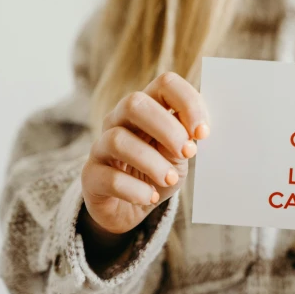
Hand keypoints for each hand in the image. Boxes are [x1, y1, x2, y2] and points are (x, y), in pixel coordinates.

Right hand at [81, 72, 208, 243]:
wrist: (132, 209)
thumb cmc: (159, 173)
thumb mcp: (178, 154)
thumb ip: (186, 138)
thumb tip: (200, 130)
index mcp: (147, 107)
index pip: (165, 84)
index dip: (188, 103)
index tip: (203, 132)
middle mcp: (119, 120)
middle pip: (134, 103)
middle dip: (167, 128)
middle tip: (188, 152)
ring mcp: (100, 146)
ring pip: (118, 140)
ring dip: (152, 162)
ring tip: (169, 179)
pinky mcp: (91, 176)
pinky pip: (110, 177)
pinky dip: (135, 189)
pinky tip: (150, 196)